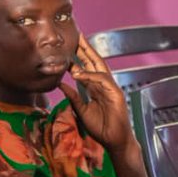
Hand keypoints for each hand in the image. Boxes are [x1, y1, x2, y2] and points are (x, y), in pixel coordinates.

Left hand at [57, 35, 135, 152]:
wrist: (115, 141)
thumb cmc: (102, 128)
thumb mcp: (82, 111)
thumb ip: (74, 97)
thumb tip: (61, 85)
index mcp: (97, 88)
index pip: (88, 68)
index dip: (79, 58)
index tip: (68, 48)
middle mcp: (105, 85)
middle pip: (95, 63)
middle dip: (86, 49)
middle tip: (77, 35)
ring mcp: (112, 88)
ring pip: (100, 67)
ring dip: (89, 56)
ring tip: (78, 46)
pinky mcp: (116, 94)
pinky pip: (103, 80)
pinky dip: (91, 75)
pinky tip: (79, 73)